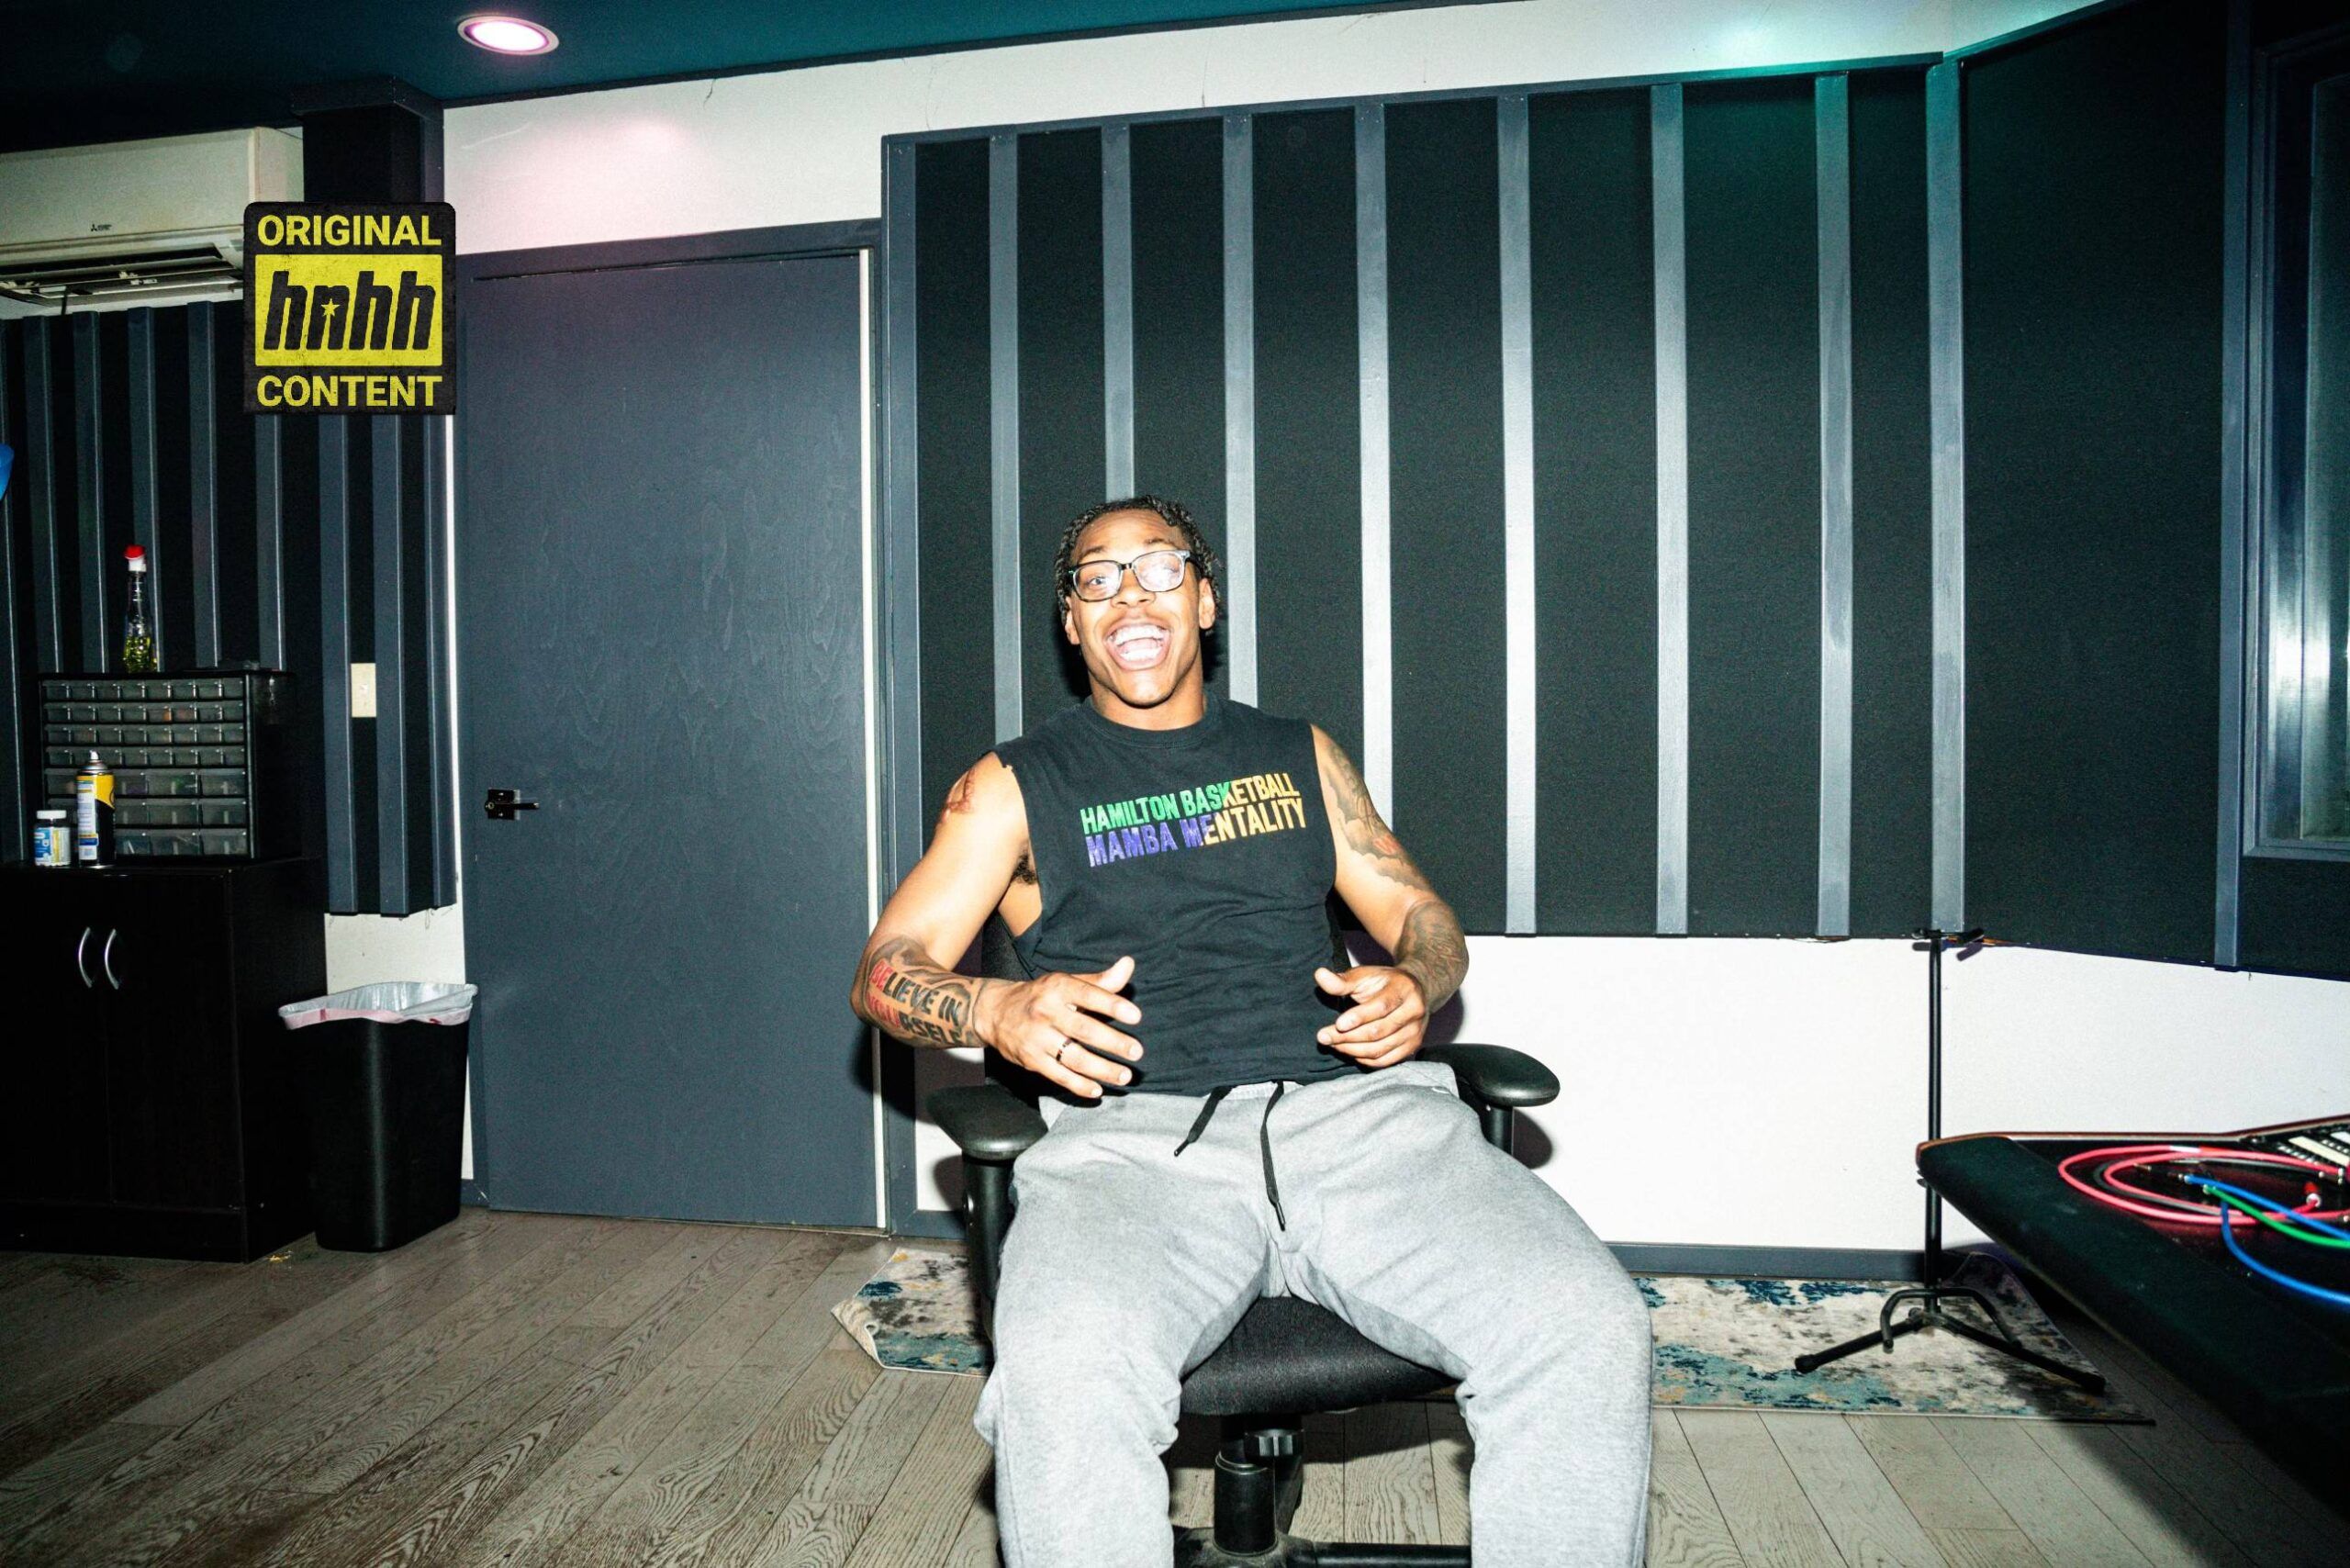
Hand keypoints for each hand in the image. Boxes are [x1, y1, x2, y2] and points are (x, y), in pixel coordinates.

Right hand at [980, 955, 1143, 1099]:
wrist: (993, 1012)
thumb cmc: (1040, 996)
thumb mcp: (1066, 982)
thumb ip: (1100, 980)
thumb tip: (1129, 964)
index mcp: (1057, 988)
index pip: (1088, 995)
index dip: (1112, 1005)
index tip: (1136, 1016)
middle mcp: (1045, 1012)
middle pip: (1084, 1029)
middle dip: (1113, 1042)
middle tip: (1137, 1051)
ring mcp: (1037, 1038)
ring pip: (1074, 1057)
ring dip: (1102, 1069)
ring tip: (1124, 1076)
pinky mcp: (1031, 1060)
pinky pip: (1059, 1076)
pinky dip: (1079, 1085)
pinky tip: (1098, 1090)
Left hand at [1313, 965, 1426, 1067]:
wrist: (1414, 990)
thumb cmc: (1383, 982)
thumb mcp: (1364, 975)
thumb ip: (1342, 980)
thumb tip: (1320, 976)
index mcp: (1404, 988)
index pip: (1380, 1007)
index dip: (1358, 1017)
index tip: (1338, 1025)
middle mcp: (1414, 1011)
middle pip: (1378, 1031)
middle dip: (1347, 1037)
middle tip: (1324, 1037)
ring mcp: (1415, 1031)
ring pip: (1380, 1049)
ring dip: (1352, 1049)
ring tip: (1333, 1044)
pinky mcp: (1412, 1047)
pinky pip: (1385, 1060)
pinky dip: (1364, 1059)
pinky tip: (1349, 1051)